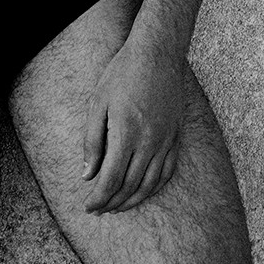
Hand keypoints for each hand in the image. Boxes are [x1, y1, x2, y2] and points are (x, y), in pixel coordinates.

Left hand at [81, 32, 183, 214]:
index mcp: (126, 134)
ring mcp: (166, 141)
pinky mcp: (176, 137)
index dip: (98, 198)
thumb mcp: (98, 103)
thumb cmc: (122, 74)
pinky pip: (167, 172)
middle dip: (112, 203)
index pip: (111, 179)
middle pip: (130, 186)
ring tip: (117, 207)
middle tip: (99, 210)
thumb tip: (87, 175)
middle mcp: (149, 142)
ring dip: (133, 200)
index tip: (88, 207)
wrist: (157, 53)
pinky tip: (143, 192)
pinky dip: (154, 188)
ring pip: (150, 184)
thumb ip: (92, 141)